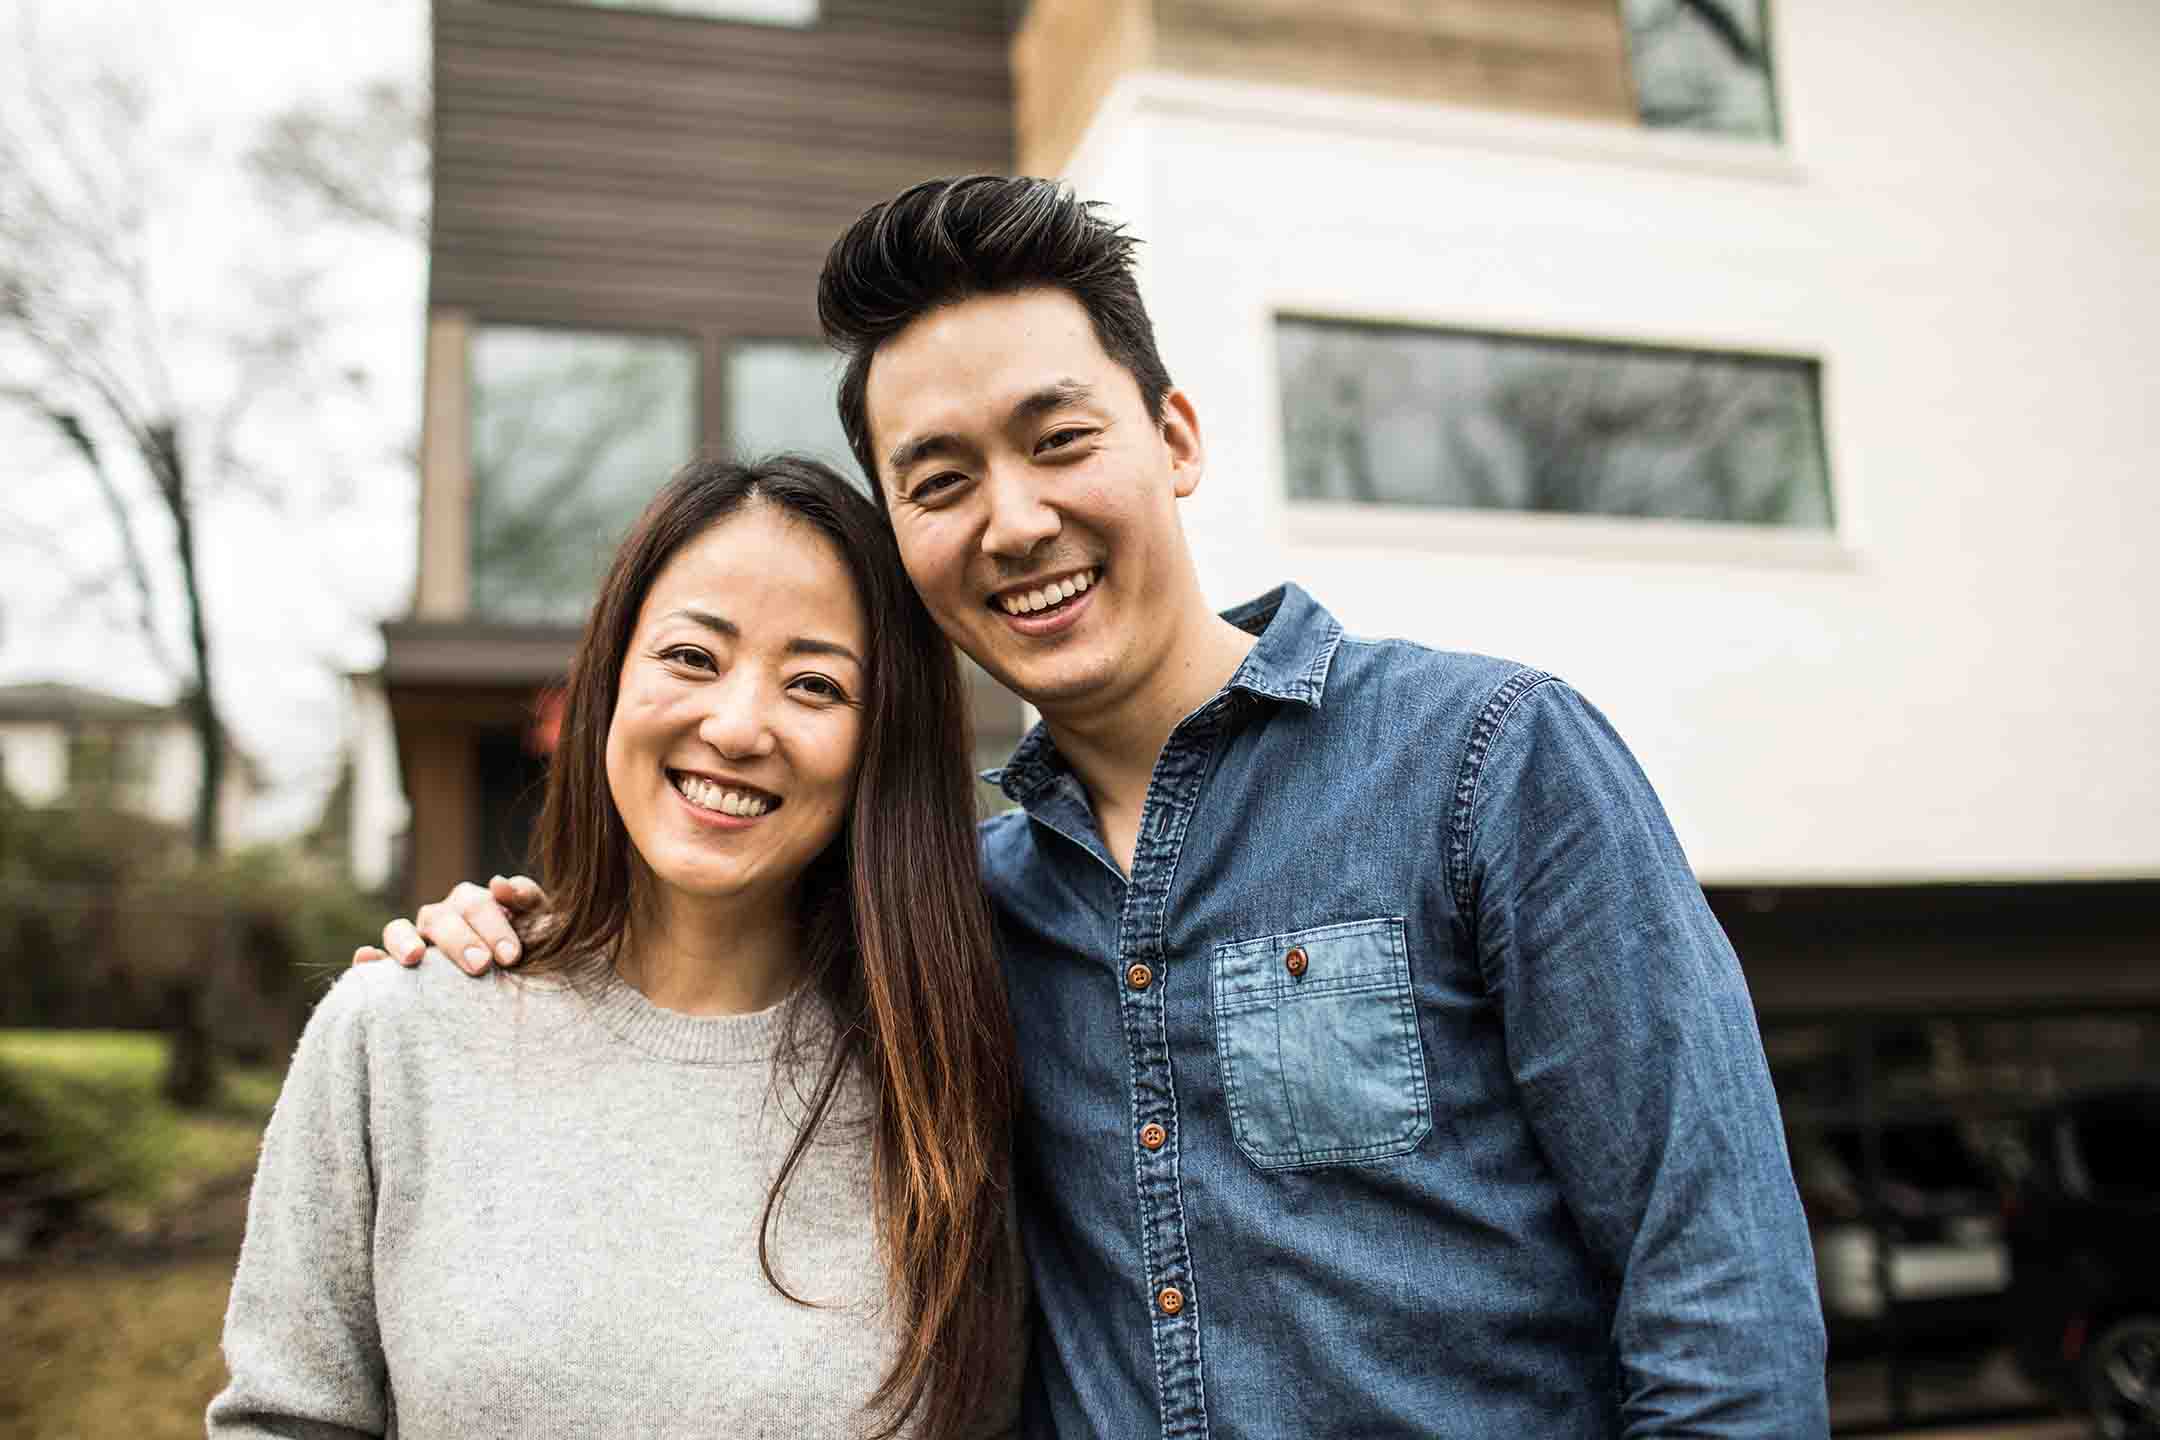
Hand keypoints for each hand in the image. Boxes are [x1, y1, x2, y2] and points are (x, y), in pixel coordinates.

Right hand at [350, 875, 549, 974]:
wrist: (523, 987)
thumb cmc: (530, 952)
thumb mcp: (540, 926)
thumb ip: (528, 900)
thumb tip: (500, 883)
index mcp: (474, 904)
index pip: (477, 904)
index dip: (494, 927)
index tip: (511, 957)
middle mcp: (442, 918)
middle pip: (442, 918)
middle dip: (461, 940)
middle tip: (481, 966)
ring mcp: (416, 940)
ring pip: (399, 929)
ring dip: (404, 940)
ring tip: (415, 958)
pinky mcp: (396, 967)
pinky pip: (375, 960)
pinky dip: (369, 958)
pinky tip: (366, 960)